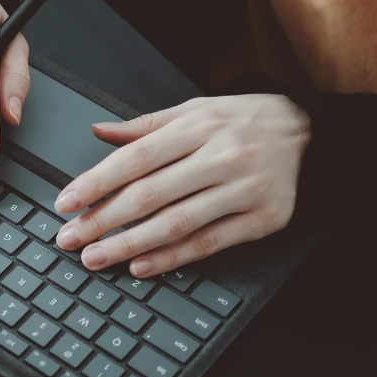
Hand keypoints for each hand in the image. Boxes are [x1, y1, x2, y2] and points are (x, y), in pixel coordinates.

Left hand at [54, 95, 309, 276]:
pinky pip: (209, 243)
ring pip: (176, 224)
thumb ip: (144, 126)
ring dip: (129, 245)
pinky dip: (172, 258)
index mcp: (197, 127)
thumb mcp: (193, 110)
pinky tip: (141, 266)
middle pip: (149, 195)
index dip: (96, 183)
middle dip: (103, 220)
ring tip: (96, 258)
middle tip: (69, 239)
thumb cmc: (241, 121)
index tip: (66, 203)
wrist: (310, 131)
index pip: (134, 159)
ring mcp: (244, 190)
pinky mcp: (264, 219)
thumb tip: (97, 131)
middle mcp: (220, 158)